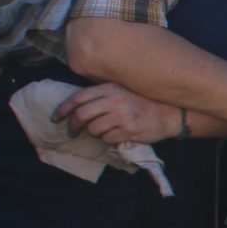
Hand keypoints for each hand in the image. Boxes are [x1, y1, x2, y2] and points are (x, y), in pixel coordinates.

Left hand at [54, 81, 182, 146]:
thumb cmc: (144, 102)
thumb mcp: (122, 91)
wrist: (170, 113)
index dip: (63, 109)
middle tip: (71, 132)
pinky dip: (108, 139)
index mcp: (110, 87)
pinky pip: (107, 139)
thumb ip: (102, 94)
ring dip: (94, 133)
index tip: (56, 118)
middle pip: (81, 115)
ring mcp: (122, 115)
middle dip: (73, 126)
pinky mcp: (129, 130)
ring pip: (93, 129)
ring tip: (103, 131)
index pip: (78, 98)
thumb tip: (76, 105)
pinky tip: (117, 134)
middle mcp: (114, 100)